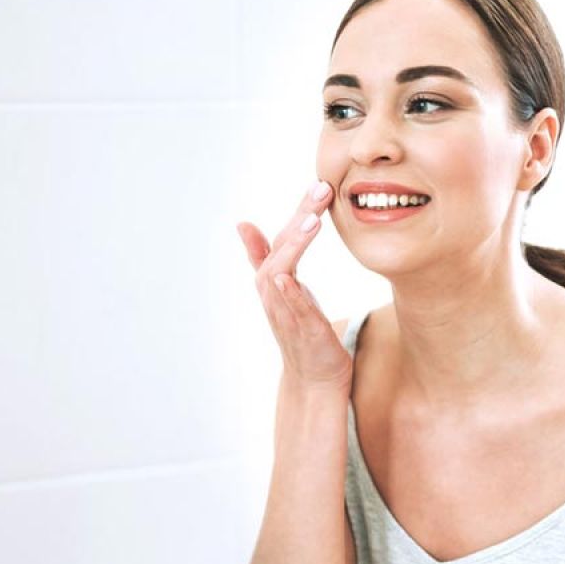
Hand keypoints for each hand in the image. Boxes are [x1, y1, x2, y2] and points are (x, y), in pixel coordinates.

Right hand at [236, 181, 352, 390]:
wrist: (315, 380)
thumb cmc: (305, 332)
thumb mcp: (289, 288)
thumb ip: (270, 257)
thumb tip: (243, 224)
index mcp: (276, 280)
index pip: (285, 238)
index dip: (299, 210)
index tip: (319, 183)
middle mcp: (274, 293)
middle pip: (281, 247)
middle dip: (300, 217)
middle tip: (321, 189)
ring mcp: (284, 312)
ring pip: (280, 273)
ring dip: (293, 247)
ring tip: (312, 222)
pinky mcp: (299, 332)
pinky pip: (289, 310)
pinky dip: (286, 293)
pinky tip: (287, 277)